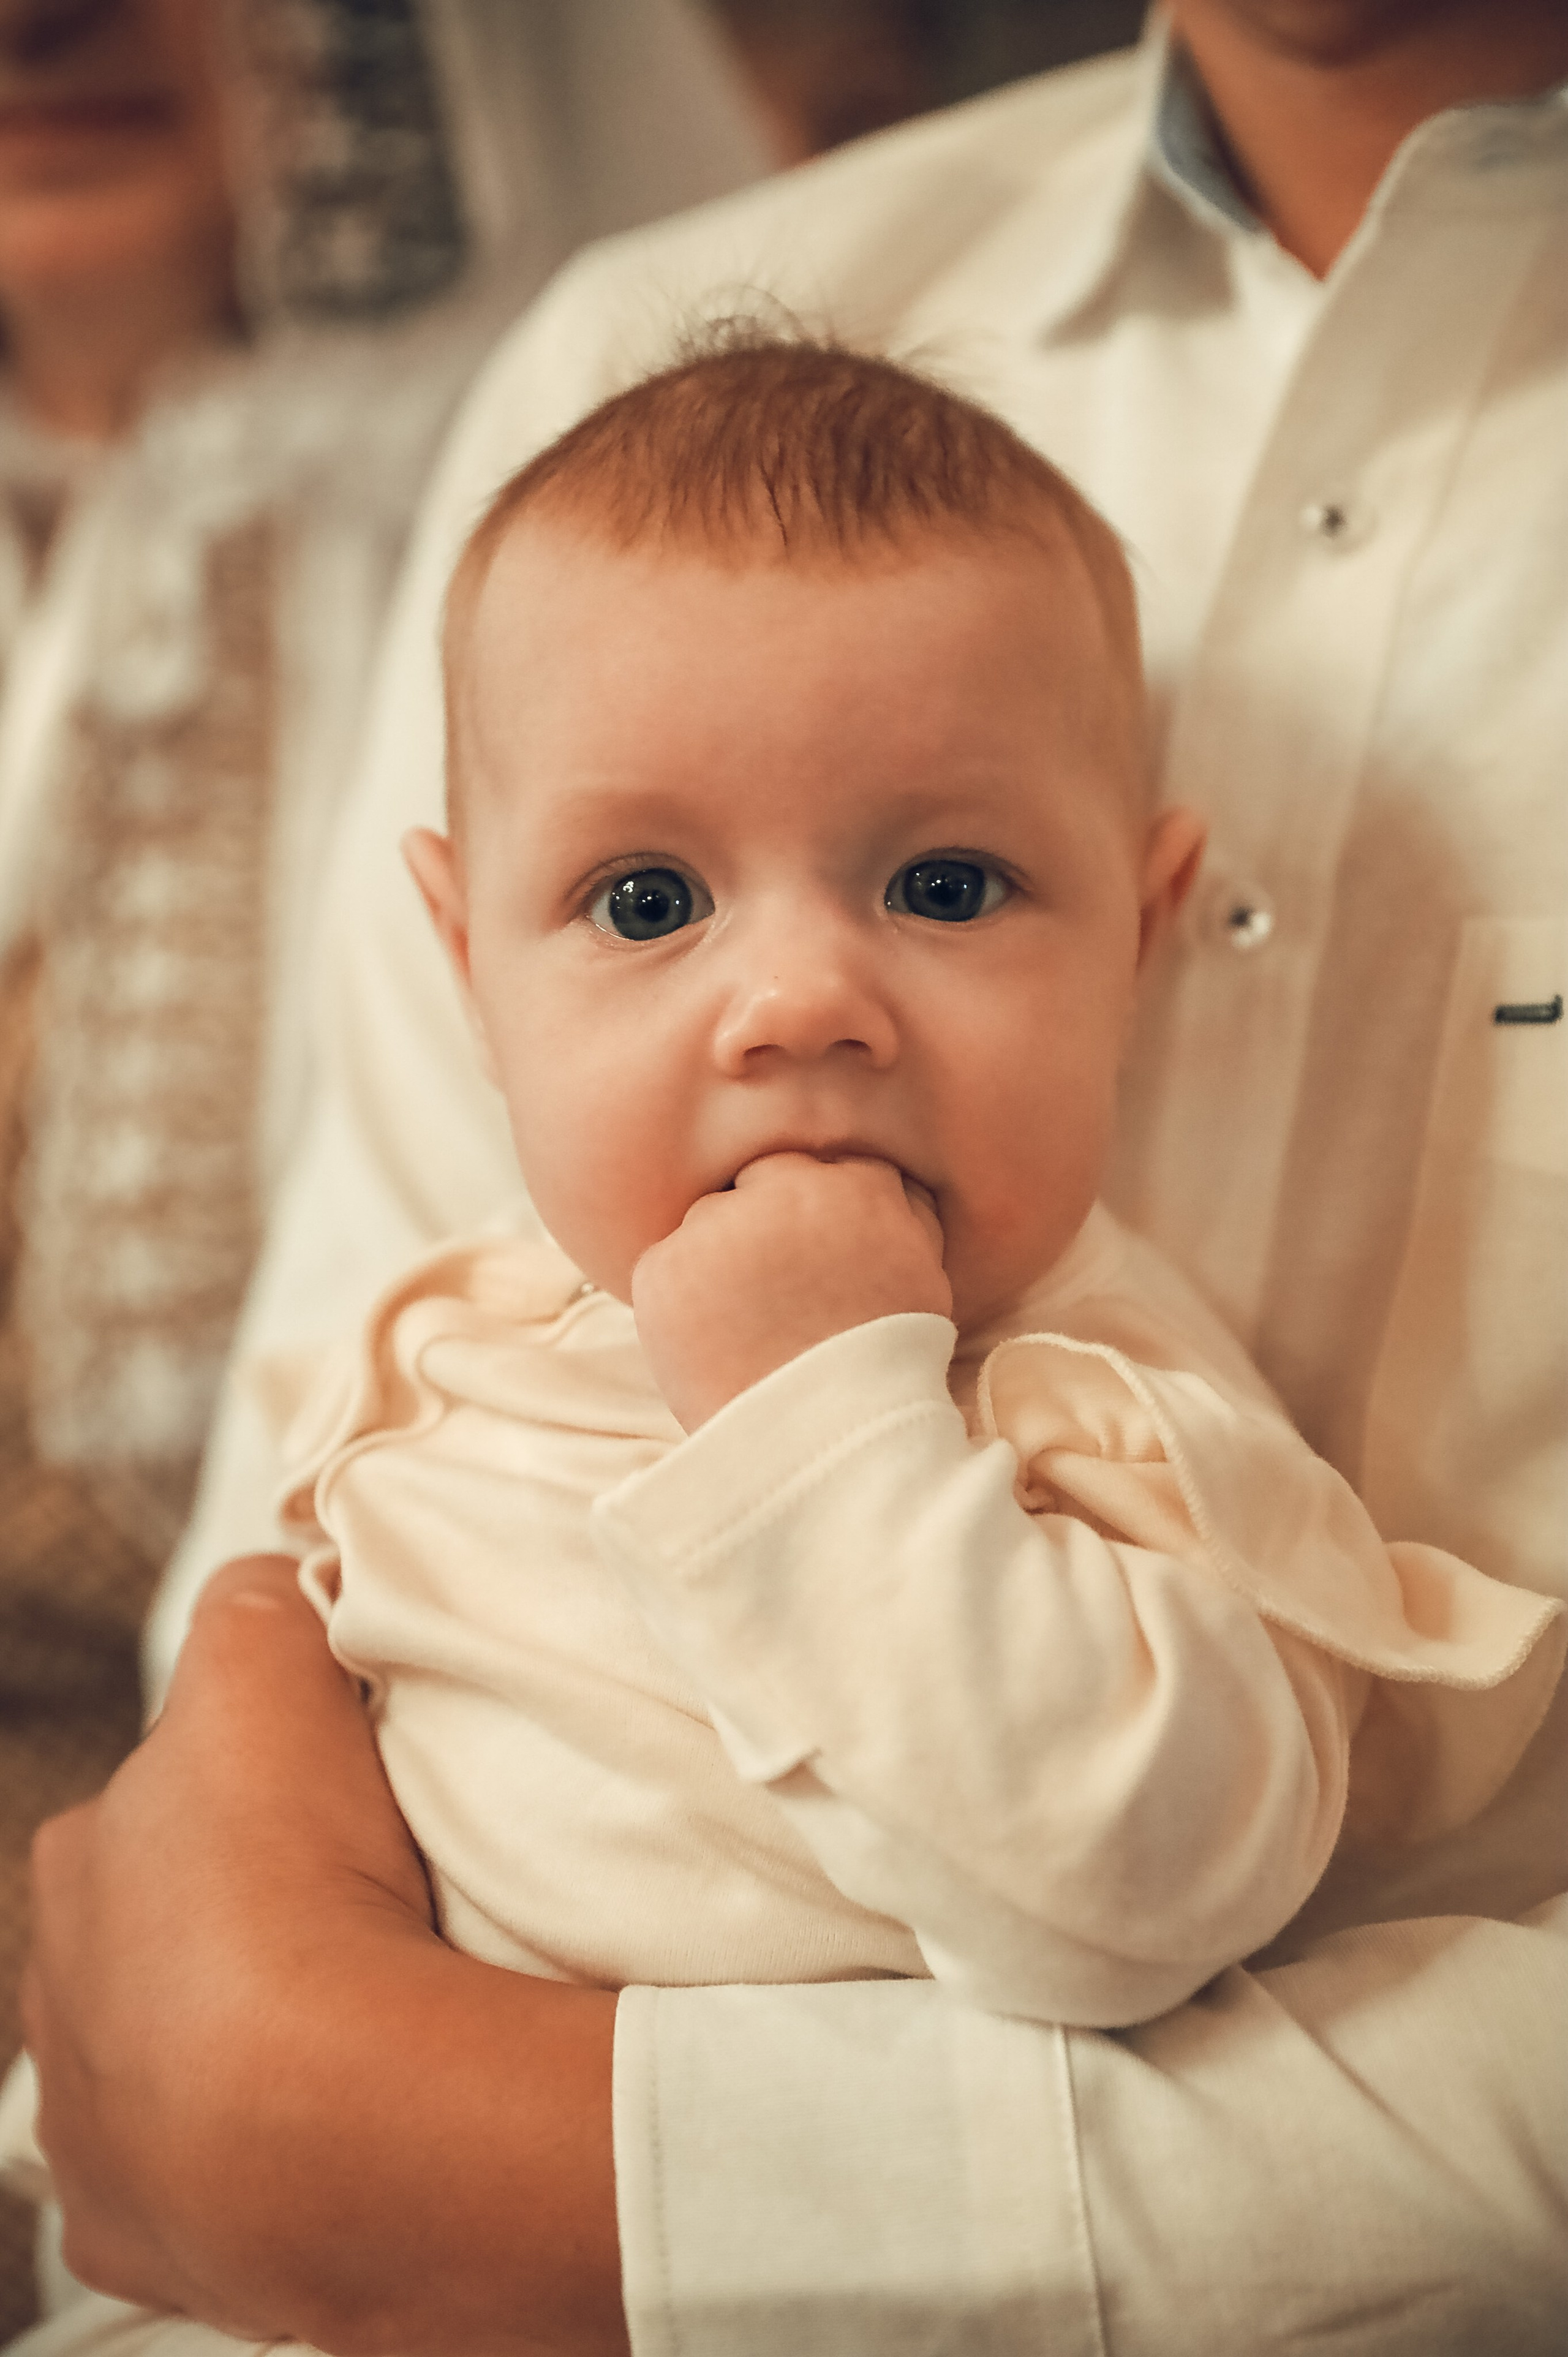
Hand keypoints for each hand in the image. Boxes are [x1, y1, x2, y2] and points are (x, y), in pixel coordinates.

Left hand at [24, 1555, 624, 2356]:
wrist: (329, 2115)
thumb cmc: (298, 1886)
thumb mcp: (271, 1667)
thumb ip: (264, 1602)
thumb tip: (281, 1582)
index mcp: (82, 1858)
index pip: (169, 1797)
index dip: (260, 1790)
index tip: (335, 1810)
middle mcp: (60, 1991)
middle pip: (164, 1927)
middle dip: (242, 1919)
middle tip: (355, 1917)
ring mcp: (92, 2124)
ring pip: (168, 2055)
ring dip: (241, 2039)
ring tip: (354, 2028)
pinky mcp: (137, 2229)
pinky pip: (195, 2181)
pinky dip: (247, 2155)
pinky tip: (319, 2129)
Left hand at [632, 1151, 950, 1430]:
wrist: (824, 1440)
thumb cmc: (884, 1366)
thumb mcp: (924, 1273)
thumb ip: (904, 1211)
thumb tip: (889, 1178)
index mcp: (857, 1185)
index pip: (825, 1167)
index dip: (818, 1216)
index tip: (817, 1260)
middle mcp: (784, 1190)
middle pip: (761, 1181)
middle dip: (766, 1225)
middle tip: (776, 1293)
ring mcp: (717, 1227)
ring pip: (709, 1221)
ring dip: (720, 1258)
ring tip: (747, 1327)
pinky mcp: (663, 1268)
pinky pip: (666, 1266)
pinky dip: (681, 1298)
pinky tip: (714, 1342)